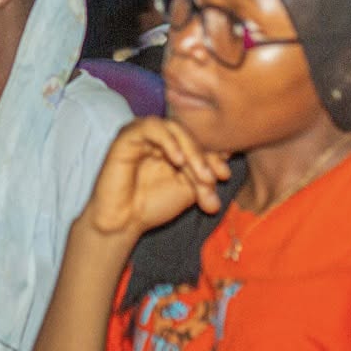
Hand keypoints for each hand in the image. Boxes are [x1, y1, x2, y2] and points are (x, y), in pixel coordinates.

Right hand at [80, 118, 232, 243]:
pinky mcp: (126, 135)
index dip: (214, 155)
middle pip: (188, 134)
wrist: (123, 223)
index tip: (225, 176)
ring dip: (190, 149)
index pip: (198, 140)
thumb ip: (204, 174)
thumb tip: (227, 160)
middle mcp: (158, 137)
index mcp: (173, 147)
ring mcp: (142, 134)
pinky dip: (168, 140)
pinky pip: (151, 127)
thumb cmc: (153, 206)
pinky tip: (178, 159)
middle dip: (204, 157)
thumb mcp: (188, 190)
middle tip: (212, 179)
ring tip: (200, 174)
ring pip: (173, 128)